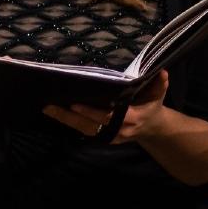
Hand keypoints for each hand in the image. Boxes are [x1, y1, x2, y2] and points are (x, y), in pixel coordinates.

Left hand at [44, 70, 170, 142]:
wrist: (152, 128)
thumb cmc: (151, 106)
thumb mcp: (157, 95)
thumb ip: (158, 84)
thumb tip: (161, 71)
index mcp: (131, 118)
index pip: (108, 116)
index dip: (91, 112)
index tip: (74, 104)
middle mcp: (118, 130)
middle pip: (90, 125)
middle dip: (70, 116)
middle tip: (50, 106)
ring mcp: (110, 135)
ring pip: (84, 130)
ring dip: (65, 121)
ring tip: (47, 108)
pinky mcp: (103, 137)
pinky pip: (84, 131)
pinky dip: (70, 123)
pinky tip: (55, 114)